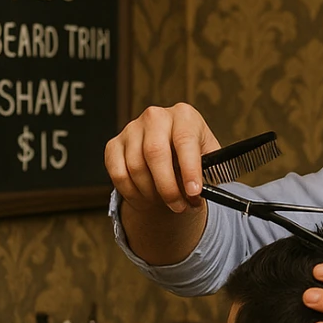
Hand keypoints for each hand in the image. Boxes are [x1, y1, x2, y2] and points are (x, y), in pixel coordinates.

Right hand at [104, 103, 220, 216]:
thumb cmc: (191, 155)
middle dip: (168, 187)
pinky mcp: (114, 144)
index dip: (189, 169)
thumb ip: (208, 174)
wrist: (171, 152)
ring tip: (164, 202)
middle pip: (155, 153)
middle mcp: (156, 117)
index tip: (193, 192)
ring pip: (135, 167)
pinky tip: (145, 198)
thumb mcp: (208, 160)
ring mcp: (132, 129)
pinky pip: (118, 174)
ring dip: (150, 193)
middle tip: (178, 206)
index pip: (185, 140)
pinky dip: (132, 193)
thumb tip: (199, 193)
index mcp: (184, 116)